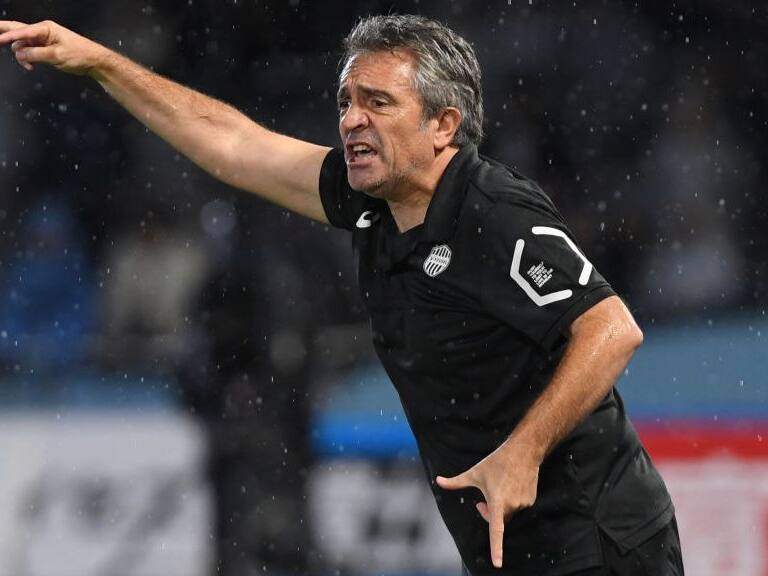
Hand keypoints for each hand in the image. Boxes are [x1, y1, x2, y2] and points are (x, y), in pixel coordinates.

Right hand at [0, 20, 108, 74]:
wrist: (95, 61)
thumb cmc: (79, 56)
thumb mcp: (57, 56)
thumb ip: (36, 54)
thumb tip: (19, 54)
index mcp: (45, 29)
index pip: (22, 31)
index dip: (8, 36)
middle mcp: (42, 31)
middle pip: (18, 30)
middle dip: (4, 33)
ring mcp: (43, 40)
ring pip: (23, 44)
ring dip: (21, 54)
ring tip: (28, 65)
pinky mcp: (45, 48)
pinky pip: (30, 51)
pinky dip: (28, 58)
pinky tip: (31, 66)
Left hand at [436, 440, 540, 568]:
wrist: (523, 451)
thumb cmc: (496, 462)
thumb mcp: (474, 472)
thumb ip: (456, 482)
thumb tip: (437, 481)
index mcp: (497, 501)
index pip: (496, 530)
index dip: (496, 548)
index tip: (497, 564)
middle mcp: (512, 505)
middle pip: (498, 520)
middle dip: (489, 514)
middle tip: (481, 501)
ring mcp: (524, 504)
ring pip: (508, 513)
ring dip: (501, 507)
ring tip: (501, 486)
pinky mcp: (531, 501)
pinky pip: (518, 507)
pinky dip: (512, 501)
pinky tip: (511, 485)